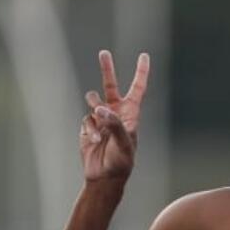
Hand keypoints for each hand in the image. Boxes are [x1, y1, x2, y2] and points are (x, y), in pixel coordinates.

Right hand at [79, 50, 149, 182]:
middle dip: (107, 69)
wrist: (104, 177)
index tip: (144, 56)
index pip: (138, 89)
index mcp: (131, 114)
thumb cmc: (121, 162)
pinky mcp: (89, 126)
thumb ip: (114, 124)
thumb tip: (100, 109)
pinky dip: (90, 129)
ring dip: (95, 112)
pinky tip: (95, 142)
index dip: (141, 72)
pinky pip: (86, 119)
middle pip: (111, 86)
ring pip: (93, 101)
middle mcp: (117, 113)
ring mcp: (102, 119)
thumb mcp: (124, 144)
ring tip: (103, 133)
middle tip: (104, 52)